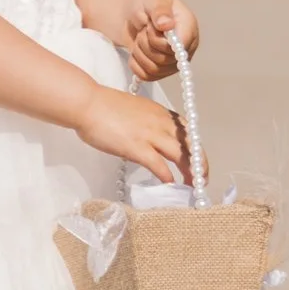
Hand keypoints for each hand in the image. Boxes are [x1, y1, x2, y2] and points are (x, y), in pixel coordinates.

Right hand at [73, 84, 193, 185]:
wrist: (87, 103)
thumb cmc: (104, 107)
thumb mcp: (135, 112)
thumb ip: (146, 125)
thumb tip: (148, 144)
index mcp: (161, 113)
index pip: (188, 132)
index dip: (196, 148)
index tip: (197, 161)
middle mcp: (161, 122)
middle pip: (191, 145)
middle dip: (200, 163)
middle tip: (201, 179)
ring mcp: (150, 134)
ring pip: (181, 155)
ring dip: (190, 173)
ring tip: (192, 186)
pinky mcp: (137, 147)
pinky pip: (159, 164)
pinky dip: (167, 176)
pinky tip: (170, 185)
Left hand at [124, 0, 199, 83]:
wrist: (136, 12)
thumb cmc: (148, 2)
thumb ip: (160, 10)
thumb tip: (166, 25)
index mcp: (189, 29)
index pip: (179, 48)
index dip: (160, 41)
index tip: (152, 26)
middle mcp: (185, 49)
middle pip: (164, 60)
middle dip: (146, 44)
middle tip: (144, 29)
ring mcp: (173, 63)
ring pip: (154, 70)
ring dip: (139, 53)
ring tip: (140, 37)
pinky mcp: (160, 72)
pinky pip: (145, 76)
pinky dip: (135, 63)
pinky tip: (136, 50)